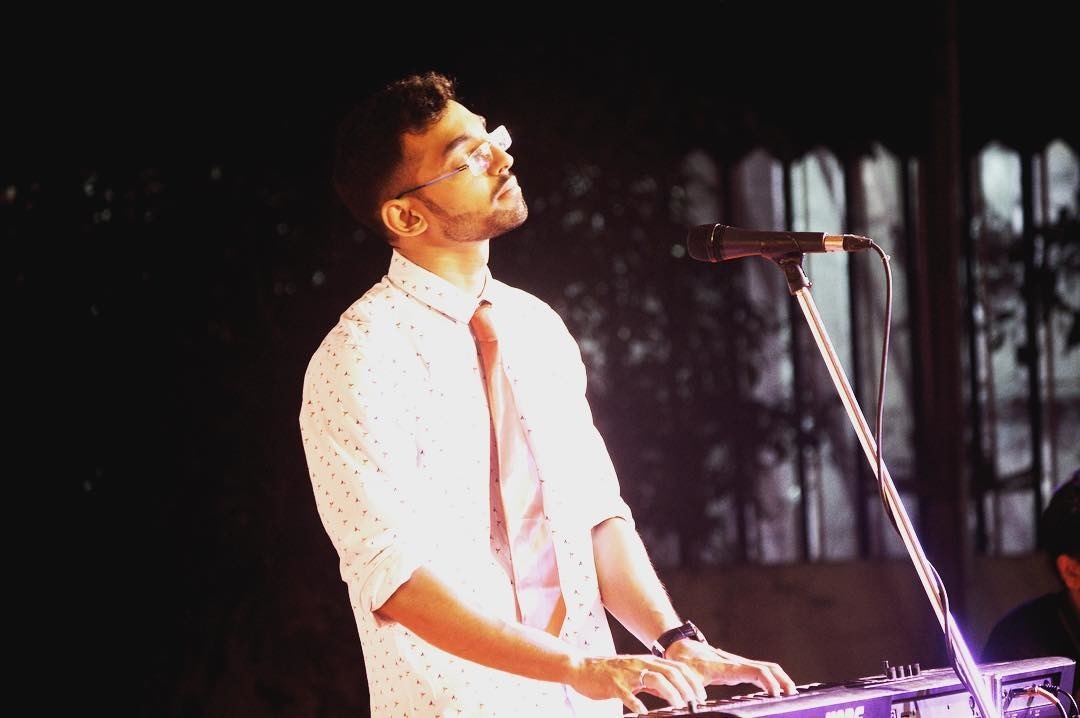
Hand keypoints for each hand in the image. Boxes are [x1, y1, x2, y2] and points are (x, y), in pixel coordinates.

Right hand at [568, 653, 707, 714]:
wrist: (582, 667)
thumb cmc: (609, 672)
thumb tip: (671, 691)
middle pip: (670, 672)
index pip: (676, 668)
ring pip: (655, 679)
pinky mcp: (614, 684)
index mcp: (646, 662)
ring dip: (671, 693)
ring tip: (679, 706)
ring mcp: (627, 674)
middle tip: (695, 702)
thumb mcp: (635, 673)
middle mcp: (640, 664)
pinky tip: (644, 713)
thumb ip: (651, 680)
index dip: (691, 680)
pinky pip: (629, 695)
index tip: (700, 694)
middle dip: (686, 687)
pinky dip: (638, 704)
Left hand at [665, 640, 797, 696]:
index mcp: (728, 666)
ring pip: (767, 668)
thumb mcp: (687, 678)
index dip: (769, 681)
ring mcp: (739, 664)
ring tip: (790, 695)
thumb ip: (693, 691)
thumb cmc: (684, 662)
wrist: (681, 647)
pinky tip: (775, 692)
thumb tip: (697, 704)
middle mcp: (737, 663)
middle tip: (793, 696)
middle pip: (768, 667)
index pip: (755, 670)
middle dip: (783, 680)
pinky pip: (760, 672)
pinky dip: (771, 679)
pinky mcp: (738, 667)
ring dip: (781, 679)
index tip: (776, 695)